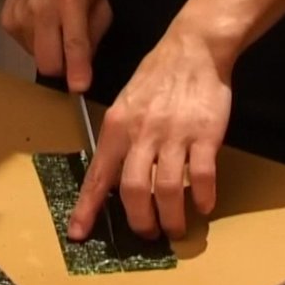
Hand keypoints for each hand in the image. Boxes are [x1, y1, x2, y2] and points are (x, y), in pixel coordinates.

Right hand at [1, 0, 111, 91]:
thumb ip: (96, 32)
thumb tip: (85, 64)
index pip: (74, 41)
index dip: (77, 68)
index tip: (79, 87)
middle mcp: (41, 6)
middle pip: (48, 61)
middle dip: (62, 68)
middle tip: (72, 54)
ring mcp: (19, 14)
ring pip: (37, 58)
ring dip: (51, 51)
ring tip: (56, 25)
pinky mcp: (6, 20)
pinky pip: (27, 48)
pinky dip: (38, 42)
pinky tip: (43, 22)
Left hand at [68, 29, 232, 239]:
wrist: (193, 49)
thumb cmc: (158, 75)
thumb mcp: (125, 102)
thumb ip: (120, 137)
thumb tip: (116, 174)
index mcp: (117, 126)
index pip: (98, 175)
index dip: (88, 207)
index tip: (80, 233)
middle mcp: (142, 133)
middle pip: (134, 191)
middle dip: (140, 222)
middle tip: (148, 234)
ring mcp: (174, 134)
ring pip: (168, 190)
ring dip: (171, 218)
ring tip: (175, 229)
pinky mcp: (205, 135)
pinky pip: (202, 176)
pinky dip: (203, 197)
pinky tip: (205, 205)